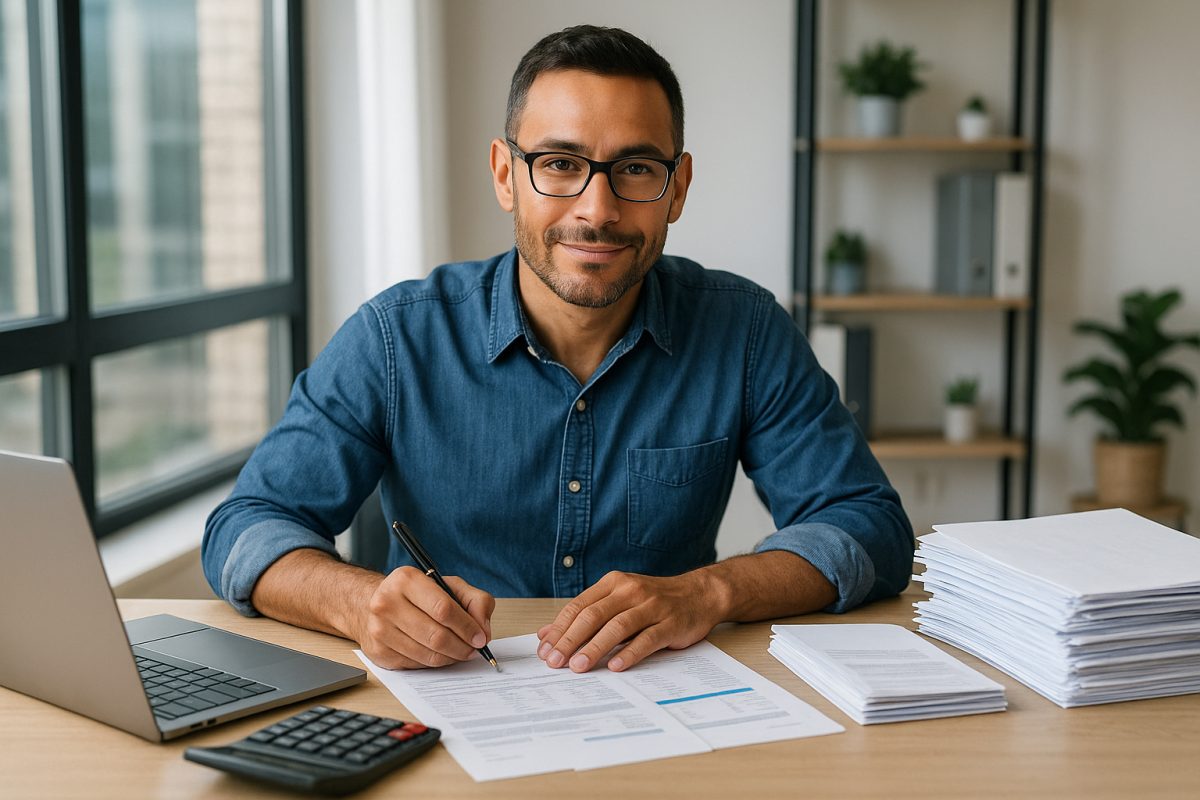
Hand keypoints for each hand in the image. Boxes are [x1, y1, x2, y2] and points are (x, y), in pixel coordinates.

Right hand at [355, 566, 494, 669]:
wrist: (373, 604)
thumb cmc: (417, 595)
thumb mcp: (450, 586)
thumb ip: (476, 601)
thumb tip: (483, 631)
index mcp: (406, 580)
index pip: (443, 609)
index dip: (467, 627)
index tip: (480, 638)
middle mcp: (387, 603)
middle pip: (436, 636)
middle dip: (462, 647)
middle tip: (474, 650)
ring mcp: (379, 629)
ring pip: (427, 655)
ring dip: (451, 658)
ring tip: (460, 652)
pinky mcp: (379, 652)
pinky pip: (416, 665)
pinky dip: (434, 663)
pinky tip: (439, 653)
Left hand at [536, 570, 725, 672]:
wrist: (700, 594)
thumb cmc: (654, 601)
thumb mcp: (619, 601)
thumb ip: (586, 615)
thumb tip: (547, 634)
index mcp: (613, 583)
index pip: (579, 606)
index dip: (559, 629)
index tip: (544, 650)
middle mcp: (630, 591)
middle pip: (593, 615)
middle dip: (571, 640)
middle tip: (555, 661)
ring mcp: (652, 606)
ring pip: (617, 627)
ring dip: (595, 647)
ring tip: (578, 666)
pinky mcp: (670, 623)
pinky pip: (647, 639)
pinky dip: (629, 653)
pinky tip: (614, 666)